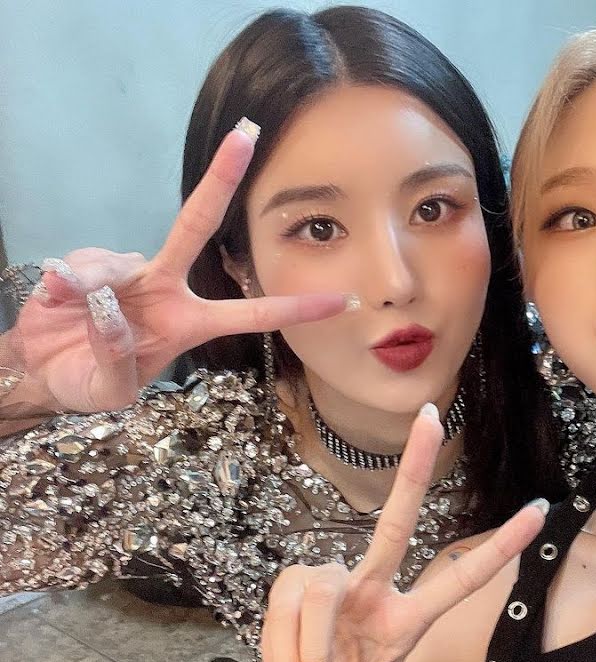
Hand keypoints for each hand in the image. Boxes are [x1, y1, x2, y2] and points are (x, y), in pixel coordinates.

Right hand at [14, 124, 348, 412]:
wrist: (43, 369)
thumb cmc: (91, 380)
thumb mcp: (112, 387)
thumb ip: (117, 356)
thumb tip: (108, 306)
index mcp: (191, 323)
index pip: (255, 313)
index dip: (298, 308)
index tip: (345, 299)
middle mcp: (167, 287)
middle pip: (198, 225)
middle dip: (221, 179)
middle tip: (246, 134)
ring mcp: (129, 270)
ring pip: (118, 263)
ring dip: (93, 289)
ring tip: (74, 315)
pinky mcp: (89, 261)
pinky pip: (81, 267)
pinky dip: (68, 286)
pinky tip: (59, 302)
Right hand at [259, 405, 547, 661]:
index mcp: (409, 620)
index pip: (463, 577)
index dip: (501, 545)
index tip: (541, 507)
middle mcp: (375, 588)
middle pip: (397, 520)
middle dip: (414, 467)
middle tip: (431, 413)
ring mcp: (333, 581)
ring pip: (326, 591)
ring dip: (313, 648)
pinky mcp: (292, 581)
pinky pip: (291, 602)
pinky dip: (286, 644)